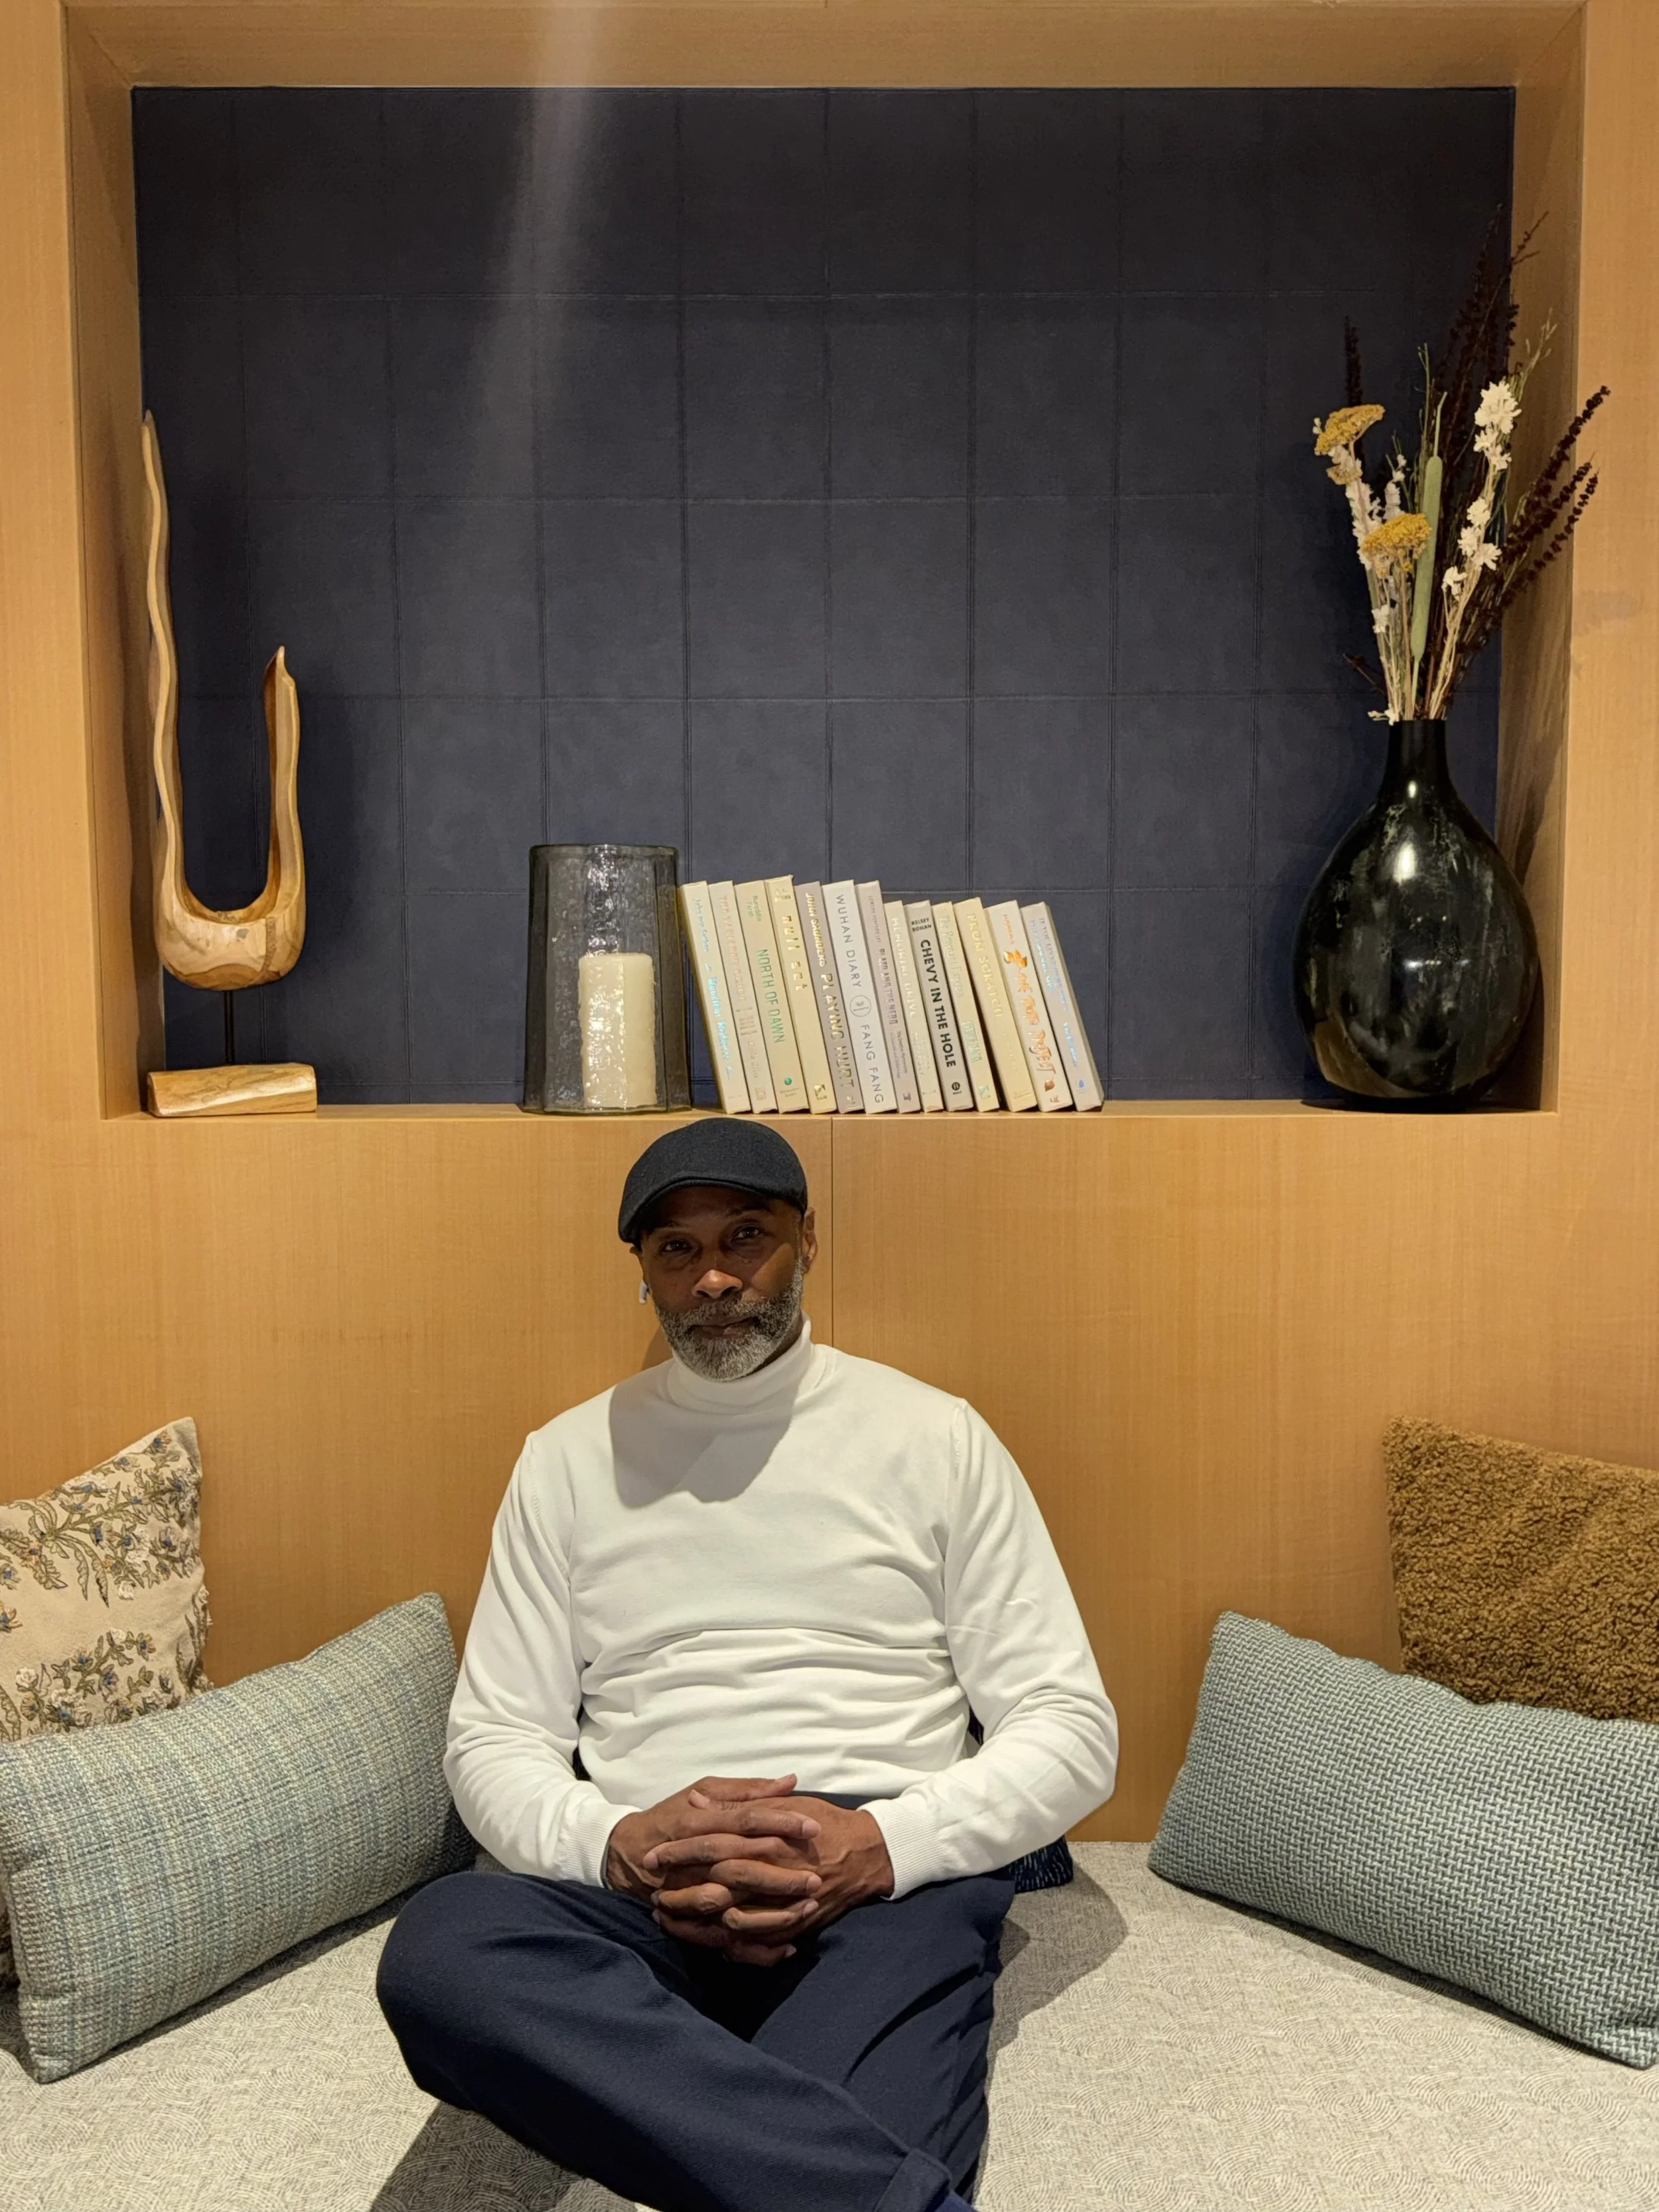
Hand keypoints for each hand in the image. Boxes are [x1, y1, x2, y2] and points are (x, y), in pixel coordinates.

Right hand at [605, 1776, 826, 1965]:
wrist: (627, 1854)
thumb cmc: (672, 1816)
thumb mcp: (703, 1790)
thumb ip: (746, 1790)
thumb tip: (790, 1781)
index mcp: (699, 1822)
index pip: (745, 1821)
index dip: (780, 1822)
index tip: (813, 1826)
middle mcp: (696, 1861)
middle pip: (743, 1868)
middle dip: (782, 1874)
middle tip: (818, 1876)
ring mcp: (692, 1895)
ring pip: (734, 1910)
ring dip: (772, 1914)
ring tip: (808, 1908)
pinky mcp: (692, 1922)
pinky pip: (725, 1942)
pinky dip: (755, 1949)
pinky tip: (787, 1947)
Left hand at [645, 1781, 894, 1966]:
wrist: (867, 1853)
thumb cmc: (823, 1822)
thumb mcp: (781, 1803)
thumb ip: (740, 1803)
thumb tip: (697, 1802)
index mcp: (765, 1839)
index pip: (711, 1846)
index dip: (679, 1852)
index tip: (653, 1854)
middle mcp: (770, 1874)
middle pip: (714, 1889)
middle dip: (680, 1894)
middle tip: (655, 1895)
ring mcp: (781, 1904)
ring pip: (729, 1922)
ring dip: (698, 1923)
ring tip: (673, 1920)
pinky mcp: (792, 1925)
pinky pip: (756, 1943)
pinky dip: (731, 1945)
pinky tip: (711, 1941)